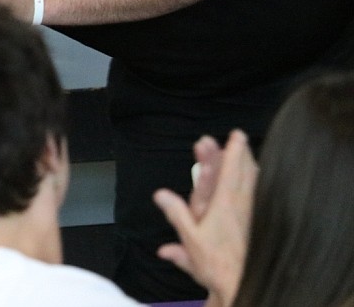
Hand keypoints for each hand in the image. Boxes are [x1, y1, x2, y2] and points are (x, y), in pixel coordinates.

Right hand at [153, 130, 256, 306]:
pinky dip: (256, 182)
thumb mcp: (190, 238)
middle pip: (244, 172)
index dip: (233, 151)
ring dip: (249, 166)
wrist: (241, 284)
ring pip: (253, 183)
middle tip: (240, 138)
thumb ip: (176, 213)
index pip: (230, 171)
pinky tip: (255, 181)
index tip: (236, 135)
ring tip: (247, 154)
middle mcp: (241, 206)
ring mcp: (251, 214)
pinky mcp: (257, 223)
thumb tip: (161, 194)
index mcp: (225, 205)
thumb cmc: (216, 263)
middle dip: (241, 153)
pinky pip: (257, 195)